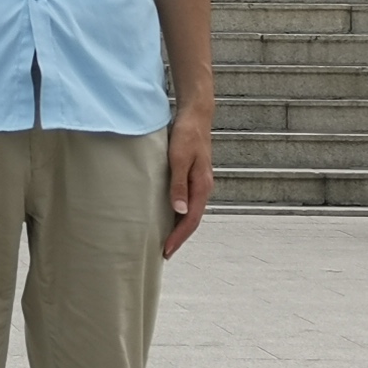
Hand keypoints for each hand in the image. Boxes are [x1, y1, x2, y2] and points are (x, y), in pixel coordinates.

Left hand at [162, 106, 213, 258]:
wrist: (196, 115)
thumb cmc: (186, 134)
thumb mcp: (178, 158)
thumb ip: (179, 184)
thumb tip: (179, 210)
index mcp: (202, 186)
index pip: (191, 220)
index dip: (179, 237)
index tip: (166, 251)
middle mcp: (203, 188)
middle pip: (191, 220)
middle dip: (179, 237)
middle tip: (164, 252)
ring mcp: (199, 183)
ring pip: (190, 211)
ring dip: (178, 227)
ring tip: (165, 239)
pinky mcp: (193, 177)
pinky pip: (187, 201)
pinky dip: (178, 213)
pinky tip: (168, 215)